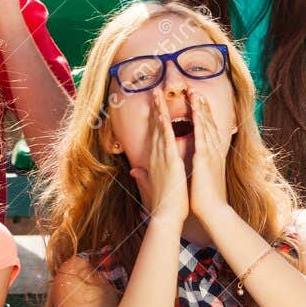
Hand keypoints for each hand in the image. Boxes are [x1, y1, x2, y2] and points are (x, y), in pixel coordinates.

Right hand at [130, 90, 188, 225]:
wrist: (167, 215)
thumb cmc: (163, 202)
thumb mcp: (152, 185)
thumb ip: (144, 176)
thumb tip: (135, 170)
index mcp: (155, 160)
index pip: (155, 135)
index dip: (155, 119)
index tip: (155, 105)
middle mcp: (156, 155)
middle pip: (156, 127)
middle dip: (155, 108)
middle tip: (155, 90)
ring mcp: (162, 156)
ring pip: (160, 128)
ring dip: (158, 109)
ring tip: (157, 93)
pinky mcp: (170, 160)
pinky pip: (168, 136)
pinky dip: (166, 123)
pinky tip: (164, 111)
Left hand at [187, 91, 232, 216]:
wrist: (213, 211)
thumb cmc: (205, 198)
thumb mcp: (200, 178)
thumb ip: (195, 167)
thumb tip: (191, 162)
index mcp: (210, 155)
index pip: (206, 130)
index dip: (202, 115)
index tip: (196, 102)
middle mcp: (213, 151)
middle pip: (208, 123)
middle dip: (202, 106)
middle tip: (195, 90)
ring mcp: (210, 154)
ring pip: (206, 126)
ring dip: (200, 108)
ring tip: (194, 93)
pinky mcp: (205, 159)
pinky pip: (202, 137)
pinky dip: (200, 122)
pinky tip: (196, 111)